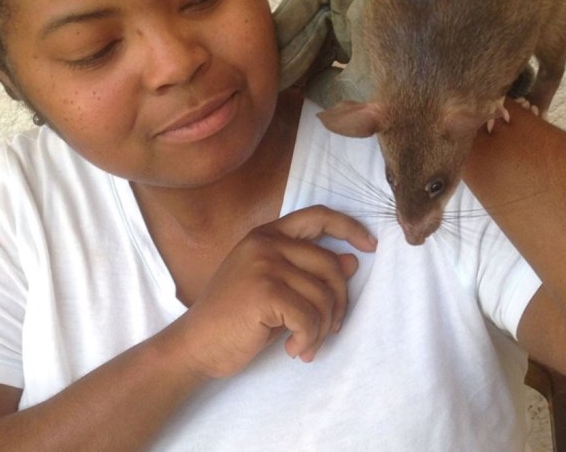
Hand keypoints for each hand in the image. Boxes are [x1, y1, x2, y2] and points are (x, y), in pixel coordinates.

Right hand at [173, 206, 376, 378]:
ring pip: (323, 296)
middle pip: (331, 265)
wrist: (196, 344)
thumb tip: (351, 261)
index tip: (370, 245)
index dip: (349, 227)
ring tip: (305, 344)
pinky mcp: (265, 291)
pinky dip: (309, 340)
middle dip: (339, 303)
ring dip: (322, 329)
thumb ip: (307, 272)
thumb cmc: (235, 318)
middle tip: (329, 329)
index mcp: (267, 235)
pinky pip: (310, 317)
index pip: (318, 216)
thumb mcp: (274, 288)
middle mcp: (266, 243)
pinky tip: (294, 350)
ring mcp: (264, 264)